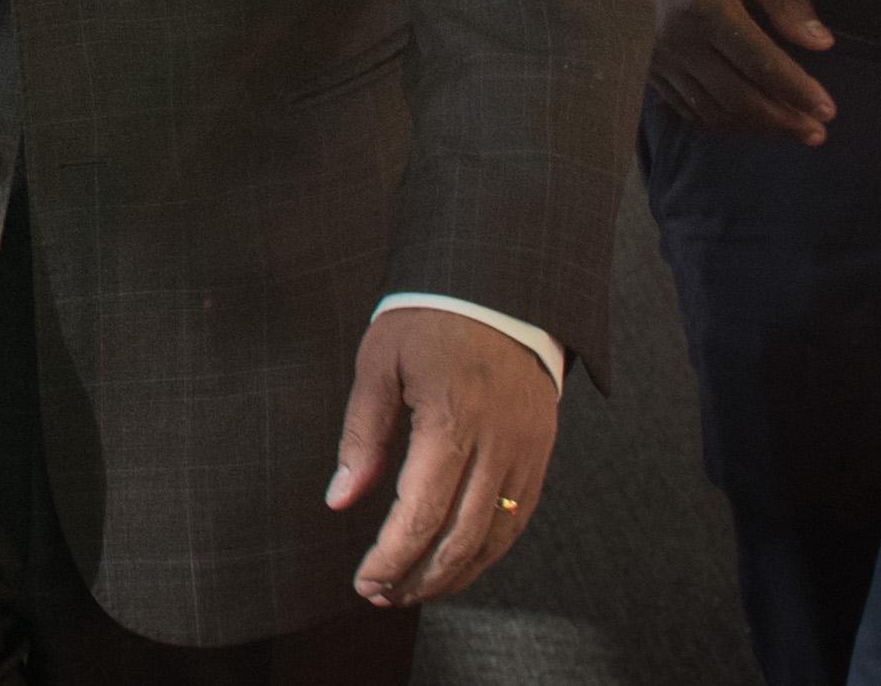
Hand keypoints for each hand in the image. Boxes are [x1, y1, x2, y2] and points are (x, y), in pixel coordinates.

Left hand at [325, 307, 559, 607]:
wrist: (499, 286)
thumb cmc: (428, 320)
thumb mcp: (378, 364)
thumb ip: (361, 436)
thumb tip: (340, 500)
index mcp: (451, 418)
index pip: (421, 512)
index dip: (392, 557)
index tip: (365, 581)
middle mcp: (497, 442)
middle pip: (461, 538)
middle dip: (419, 576)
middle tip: (381, 595)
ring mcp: (526, 450)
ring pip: (495, 538)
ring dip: (453, 574)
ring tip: (412, 589)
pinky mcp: (540, 452)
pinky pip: (517, 518)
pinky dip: (486, 551)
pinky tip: (455, 562)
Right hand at [648, 0, 837, 142]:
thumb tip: (821, 44)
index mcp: (704, 7)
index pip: (761, 64)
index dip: (798, 91)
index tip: (828, 111)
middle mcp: (676, 40)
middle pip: (737, 96)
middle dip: (782, 119)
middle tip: (816, 133)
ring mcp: (656, 57)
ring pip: (711, 109)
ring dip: (754, 126)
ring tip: (790, 129)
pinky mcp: (646, 65)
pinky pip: (686, 106)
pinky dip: (721, 120)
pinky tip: (747, 120)